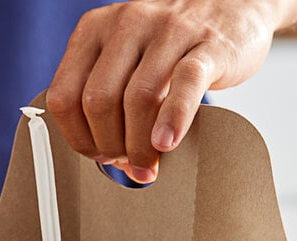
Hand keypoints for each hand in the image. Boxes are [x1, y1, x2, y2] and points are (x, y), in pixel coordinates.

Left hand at [46, 0, 277, 183]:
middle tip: (127, 160)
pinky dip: (173, 121)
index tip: (98, 154)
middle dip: (109, 145)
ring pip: (138, 98)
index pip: (64, 96)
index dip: (79, 138)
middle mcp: (126, 24)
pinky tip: (167, 143)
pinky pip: (184, 85)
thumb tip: (121, 168)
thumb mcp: (128, 67)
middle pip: (99, 102)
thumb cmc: (173, 49)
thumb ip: (114, 111)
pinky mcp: (207, 45)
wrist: (233, 11)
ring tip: (147, 164)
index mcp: (93, 31)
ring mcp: (168, 30)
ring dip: (139, 145)